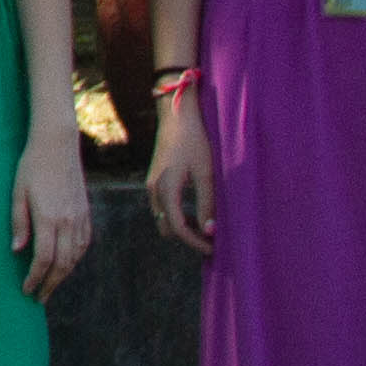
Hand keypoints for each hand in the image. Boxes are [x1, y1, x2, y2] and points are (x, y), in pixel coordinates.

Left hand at [9, 133, 93, 301]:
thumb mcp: (17, 193)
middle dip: (50, 284)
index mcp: (49, 218)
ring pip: (76, 256)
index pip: (44, 259)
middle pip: (62, 263)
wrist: (58, 145)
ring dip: (64, 275)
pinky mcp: (86, 212)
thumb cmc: (32, 167)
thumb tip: (17, 251)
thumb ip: (19, 224)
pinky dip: (76, 259)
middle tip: (39, 298)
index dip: (35, 278)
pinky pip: (84, 243)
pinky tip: (67, 264)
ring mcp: (80, 217)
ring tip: (51, 285)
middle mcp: (68, 221)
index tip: (26, 289)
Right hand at [147, 95, 217, 252]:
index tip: (214, 249)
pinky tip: (194, 209)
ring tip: (205, 224)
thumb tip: (210, 231)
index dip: (196, 242)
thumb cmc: (194, 141)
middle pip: (167, 228)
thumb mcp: (205, 173)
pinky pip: (162, 207)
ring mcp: (151, 185)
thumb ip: (207, 203)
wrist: (177, 115)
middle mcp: (154, 190)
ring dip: (182, 226)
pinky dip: (176, 214)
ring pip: (163, 218)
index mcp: (165, 189)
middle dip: (187, 237)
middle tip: (211, 238)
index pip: (178, 228)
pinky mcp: (154, 179)